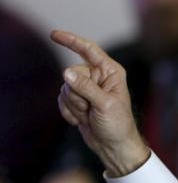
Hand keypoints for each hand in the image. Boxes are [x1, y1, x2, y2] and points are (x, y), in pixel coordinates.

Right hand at [51, 30, 148, 176]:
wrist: (113, 147)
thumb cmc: (118, 126)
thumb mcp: (104, 105)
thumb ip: (86, 87)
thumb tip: (66, 72)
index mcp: (110, 72)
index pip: (89, 50)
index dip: (71, 41)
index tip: (54, 35)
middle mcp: (98, 77)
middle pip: (72, 72)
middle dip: (77, 93)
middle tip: (90, 108)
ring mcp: (86, 88)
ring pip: (65, 87)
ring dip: (74, 105)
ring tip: (89, 116)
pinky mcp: (77, 100)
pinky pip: (61, 99)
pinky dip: (68, 111)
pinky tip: (81, 121)